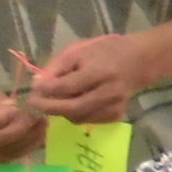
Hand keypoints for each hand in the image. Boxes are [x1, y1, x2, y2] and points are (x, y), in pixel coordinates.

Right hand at [0, 81, 46, 163]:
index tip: (27, 107)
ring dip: (28, 142)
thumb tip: (14, 107)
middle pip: (0, 140)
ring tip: (42, 129)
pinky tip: (34, 141)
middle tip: (41, 119)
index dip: (9, 116)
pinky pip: (2, 159)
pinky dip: (21, 151)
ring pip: (4, 153)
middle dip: (25, 130)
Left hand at [26, 32, 151, 122]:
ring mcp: (114, 106)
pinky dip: (76, 115)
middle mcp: (109, 91)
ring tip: (54, 101)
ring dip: (61, 112)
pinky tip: (74, 104)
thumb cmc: (104, 51)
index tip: (33, 89)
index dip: (47, 90)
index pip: (67, 86)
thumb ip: (57, 66)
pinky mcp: (117, 114)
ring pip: (78, 118)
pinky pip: (88, 121)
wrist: (138, 61)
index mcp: (99, 71)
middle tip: (34, 103)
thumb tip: (37, 85)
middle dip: (49, 107)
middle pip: (73, 107)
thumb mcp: (78, 50)